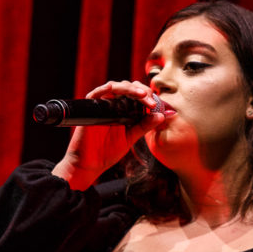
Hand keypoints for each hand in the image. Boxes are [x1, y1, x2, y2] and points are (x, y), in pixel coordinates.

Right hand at [51, 80, 165, 189]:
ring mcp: (102, 105)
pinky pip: (96, 93)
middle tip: (151, 100)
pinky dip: (105, 89)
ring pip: (115, 87)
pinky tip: (114, 88)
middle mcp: (113, 105)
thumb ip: (144, 126)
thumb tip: (162, 115)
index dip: (148, 97)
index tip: (157, 105)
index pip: (137, 96)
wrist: (90, 164)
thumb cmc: (108, 152)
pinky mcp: (90, 108)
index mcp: (124, 111)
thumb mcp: (130, 138)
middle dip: (141, 91)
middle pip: (128, 88)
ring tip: (142, 95)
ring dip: (129, 88)